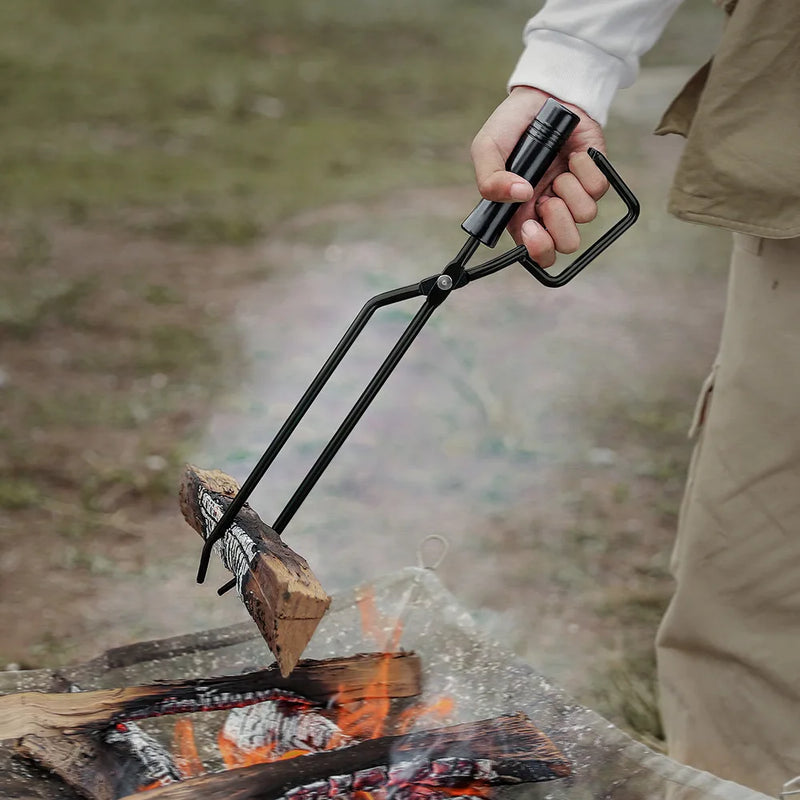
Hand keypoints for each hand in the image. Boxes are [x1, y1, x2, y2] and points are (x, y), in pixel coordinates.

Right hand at [471, 86, 607, 265]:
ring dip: (570, 191)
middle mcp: (548, 208)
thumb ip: (490, 179)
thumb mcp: (487, 148)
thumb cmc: (512, 124)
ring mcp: (573, 193)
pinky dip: (586, 170)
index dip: (537, 248)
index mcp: (520, 212)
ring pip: (584, 216)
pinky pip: (598, 188)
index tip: (531, 227)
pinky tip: (574, 155)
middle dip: (559, 224)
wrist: (544, 94)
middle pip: (565, 243)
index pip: (535, 250)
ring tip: (558, 171)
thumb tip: (521, 196)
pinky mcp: (595, 175)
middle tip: (548, 200)